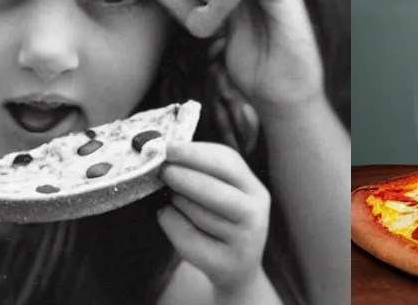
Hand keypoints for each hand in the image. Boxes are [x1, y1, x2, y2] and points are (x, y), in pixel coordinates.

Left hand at [157, 140, 270, 299]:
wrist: (235, 270)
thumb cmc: (220, 219)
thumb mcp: (223, 192)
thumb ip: (203, 172)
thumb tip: (167, 150)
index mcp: (255, 189)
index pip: (227, 162)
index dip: (195, 153)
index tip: (167, 147)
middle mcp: (256, 215)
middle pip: (216, 191)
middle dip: (184, 177)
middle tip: (162, 170)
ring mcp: (244, 243)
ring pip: (201, 215)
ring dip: (178, 201)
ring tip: (171, 196)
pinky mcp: (227, 264)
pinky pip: (190, 239)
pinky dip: (172, 224)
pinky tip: (167, 216)